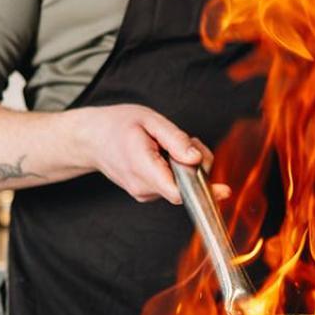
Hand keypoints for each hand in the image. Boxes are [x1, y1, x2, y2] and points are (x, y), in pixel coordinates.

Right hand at [70, 105, 220, 204]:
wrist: (91, 139)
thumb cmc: (117, 125)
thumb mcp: (149, 120)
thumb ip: (175, 140)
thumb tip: (196, 158)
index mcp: (143, 167)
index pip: (178, 192)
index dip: (203, 189)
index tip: (223, 189)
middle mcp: (143, 188)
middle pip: (186, 187)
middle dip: (196, 166)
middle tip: (187, 142)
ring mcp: (143, 193)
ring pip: (180, 186)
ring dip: (185, 167)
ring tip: (168, 145)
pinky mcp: (146, 193)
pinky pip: (171, 185)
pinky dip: (176, 171)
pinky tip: (164, 155)